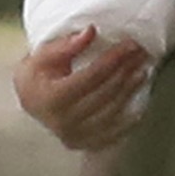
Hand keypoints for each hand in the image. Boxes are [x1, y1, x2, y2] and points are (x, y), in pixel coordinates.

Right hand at [13, 27, 149, 149]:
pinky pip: (115, 132)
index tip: (130, 44)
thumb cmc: (37, 74)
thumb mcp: (41, 55)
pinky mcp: (85, 144)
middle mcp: (62, 123)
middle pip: (105, 93)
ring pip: (112, 111)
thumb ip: (66, 44)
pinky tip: (139, 98)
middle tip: (141, 53)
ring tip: (143, 70)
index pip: (91, 76)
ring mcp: (75, 137)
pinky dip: (130, 115)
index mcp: (50, 99)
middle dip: (126, 70)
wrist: (31, 102)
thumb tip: (91, 31)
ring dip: (131, 89)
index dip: (113, 59)